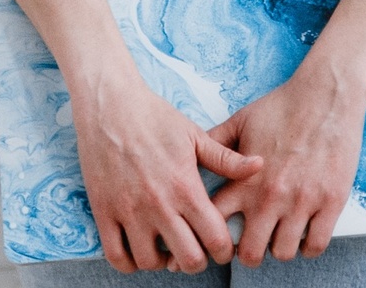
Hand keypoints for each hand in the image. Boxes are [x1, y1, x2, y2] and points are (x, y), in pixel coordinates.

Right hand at [74, 72, 263, 273]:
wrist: (108, 103)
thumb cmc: (154, 116)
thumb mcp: (194, 135)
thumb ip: (227, 159)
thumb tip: (261, 166)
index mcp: (185, 186)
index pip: (216, 240)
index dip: (223, 250)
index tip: (218, 245)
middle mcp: (159, 204)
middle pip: (188, 259)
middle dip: (196, 261)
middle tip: (193, 249)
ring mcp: (129, 209)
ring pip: (151, 262)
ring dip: (161, 261)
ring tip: (164, 246)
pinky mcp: (104, 210)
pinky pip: (116, 255)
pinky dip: (128, 262)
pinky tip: (136, 248)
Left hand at [206, 68, 365, 265]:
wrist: (324, 96)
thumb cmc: (282, 107)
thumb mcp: (240, 121)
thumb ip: (216, 145)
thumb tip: (191, 157)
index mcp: (244, 178)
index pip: (215, 223)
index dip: (209, 236)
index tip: (211, 239)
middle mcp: (270, 196)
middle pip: (249, 251)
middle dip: (246, 252)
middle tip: (250, 243)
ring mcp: (301, 202)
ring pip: (283, 253)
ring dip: (278, 247)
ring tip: (278, 234)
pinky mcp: (330, 203)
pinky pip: (316, 245)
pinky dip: (308, 245)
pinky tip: (304, 232)